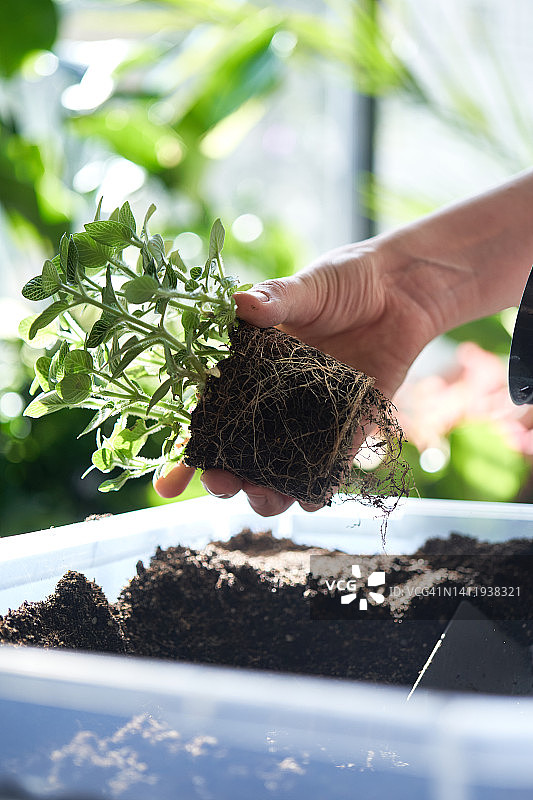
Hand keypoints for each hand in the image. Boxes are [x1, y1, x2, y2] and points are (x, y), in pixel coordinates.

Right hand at [155, 235, 440, 513]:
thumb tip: (238, 304)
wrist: (402, 287)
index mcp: (251, 370)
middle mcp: (276, 402)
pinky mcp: (352, 425)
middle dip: (225, 479)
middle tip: (222, 486)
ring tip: (265, 498)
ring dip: (268, 493)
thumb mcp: (307, 287)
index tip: (166, 487)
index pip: (210, 416)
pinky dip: (320, 488)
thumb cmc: (346, 281)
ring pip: (280, 470)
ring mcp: (312, 418)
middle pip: (240, 454)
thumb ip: (275, 299)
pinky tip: (310, 500)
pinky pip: (332, 466)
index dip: (186, 452)